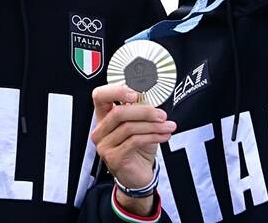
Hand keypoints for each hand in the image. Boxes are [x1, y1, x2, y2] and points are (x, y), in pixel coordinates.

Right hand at [91, 83, 174, 213]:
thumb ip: (140, 111)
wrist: (138, 175)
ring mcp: (104, 145)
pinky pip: (135, 141)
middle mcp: (100, 130)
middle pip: (118, 112)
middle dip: (144, 111)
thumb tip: (152, 98)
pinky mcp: (113, 157)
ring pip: (129, 127)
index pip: (100, 96)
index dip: (116, 91)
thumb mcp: (140, 125)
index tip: (135, 94)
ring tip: (168, 126)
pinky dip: (153, 136)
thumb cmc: (138, 148)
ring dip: (153, 126)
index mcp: (103, 117)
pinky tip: (164, 136)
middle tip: (161, 114)